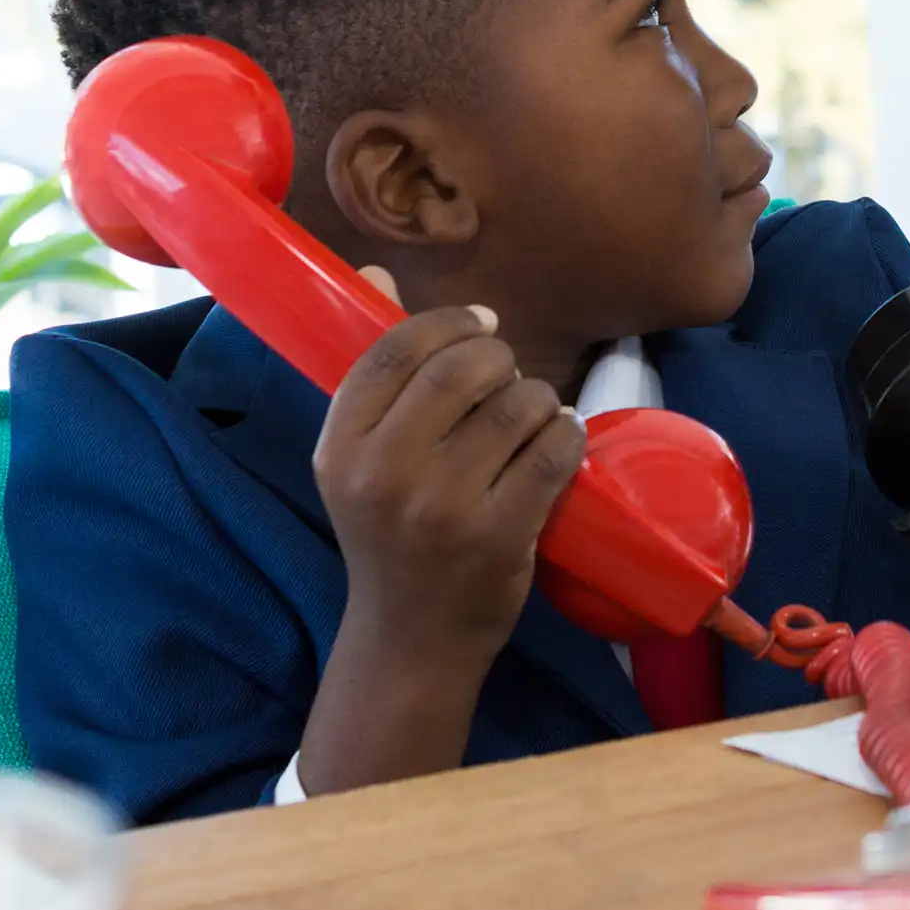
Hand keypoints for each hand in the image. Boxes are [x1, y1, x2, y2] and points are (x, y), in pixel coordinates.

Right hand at [298, 276, 584, 794]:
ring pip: (518, 404)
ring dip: (540, 399)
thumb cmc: (391, 532)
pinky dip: (569, 435)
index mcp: (340, 448)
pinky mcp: (499, 535)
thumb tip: (377, 273)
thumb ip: (375, 370)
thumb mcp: (361, 457)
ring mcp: (443, 508)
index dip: (449, 322)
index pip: (395, 350)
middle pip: (462, 367)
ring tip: (533, 417)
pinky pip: (554, 450)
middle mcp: (384, 475)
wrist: (412, 637)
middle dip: (500, 357)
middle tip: (508, 375)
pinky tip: (561, 441)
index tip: (481, 325)